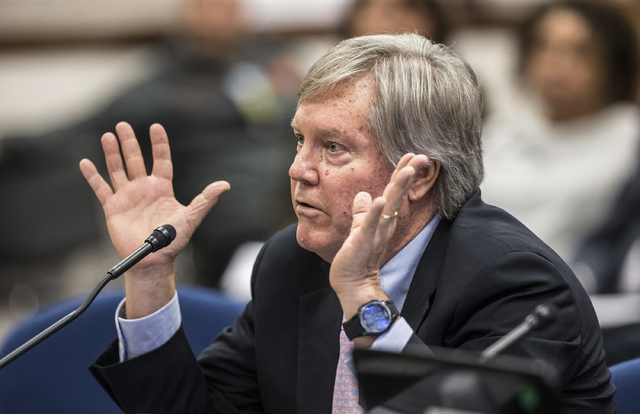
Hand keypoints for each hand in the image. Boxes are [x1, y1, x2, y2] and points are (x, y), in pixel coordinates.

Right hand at [79, 122, 228, 316]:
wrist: (153, 261)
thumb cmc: (173, 241)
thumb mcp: (191, 218)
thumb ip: (205, 200)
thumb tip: (225, 185)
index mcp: (162, 188)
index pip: (161, 160)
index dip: (159, 144)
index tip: (156, 127)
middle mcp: (144, 189)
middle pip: (135, 160)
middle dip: (130, 142)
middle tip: (123, 125)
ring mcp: (127, 197)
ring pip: (117, 169)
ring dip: (112, 153)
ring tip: (107, 136)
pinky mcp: (113, 208)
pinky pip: (101, 188)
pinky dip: (93, 176)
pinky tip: (85, 163)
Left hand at [330, 153, 429, 319]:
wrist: (352, 284)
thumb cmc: (356, 258)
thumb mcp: (359, 230)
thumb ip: (362, 212)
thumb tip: (363, 195)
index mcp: (382, 219)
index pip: (394, 192)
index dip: (402, 173)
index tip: (412, 156)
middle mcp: (384, 224)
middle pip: (397, 195)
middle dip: (408, 174)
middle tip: (421, 156)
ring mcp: (375, 232)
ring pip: (389, 207)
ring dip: (398, 188)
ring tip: (407, 170)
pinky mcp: (363, 241)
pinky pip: (370, 225)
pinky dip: (375, 212)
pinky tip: (380, 198)